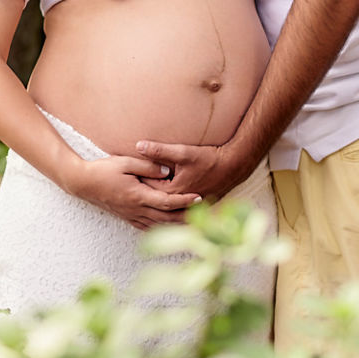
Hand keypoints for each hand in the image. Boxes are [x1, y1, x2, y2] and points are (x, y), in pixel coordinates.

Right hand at [67, 155, 201, 228]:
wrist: (82, 183)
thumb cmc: (103, 170)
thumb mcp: (125, 162)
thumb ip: (147, 166)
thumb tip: (167, 172)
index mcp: (138, 196)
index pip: (167, 201)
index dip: (185, 201)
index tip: (199, 197)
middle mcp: (136, 209)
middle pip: (167, 218)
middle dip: (187, 216)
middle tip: (204, 213)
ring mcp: (131, 215)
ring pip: (158, 225)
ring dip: (176, 225)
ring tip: (194, 221)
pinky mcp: (126, 217)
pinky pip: (147, 227)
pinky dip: (161, 228)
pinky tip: (169, 226)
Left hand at [133, 139, 256, 203]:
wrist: (234, 166)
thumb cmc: (210, 159)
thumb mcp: (184, 152)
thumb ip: (159, 150)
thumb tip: (138, 146)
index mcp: (173, 193)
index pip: (148, 189)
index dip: (136, 181)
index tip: (124, 174)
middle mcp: (180, 204)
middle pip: (154, 201)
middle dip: (142, 193)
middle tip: (126, 186)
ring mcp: (188, 208)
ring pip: (165, 209)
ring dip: (153, 204)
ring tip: (139, 197)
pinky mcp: (194, 207)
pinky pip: (176, 212)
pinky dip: (166, 210)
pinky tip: (158, 204)